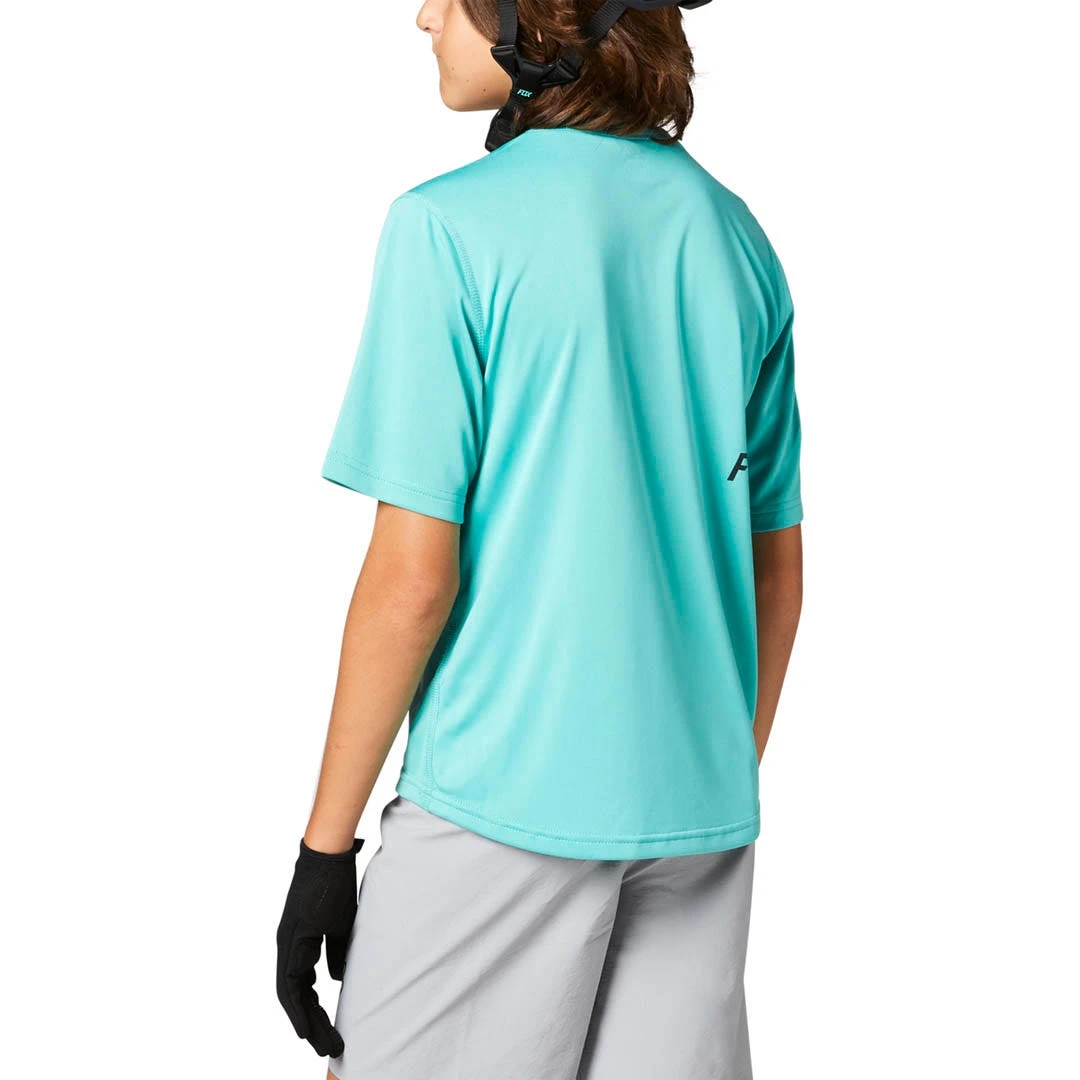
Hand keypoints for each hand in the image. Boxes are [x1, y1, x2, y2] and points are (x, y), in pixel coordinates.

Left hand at [276, 837, 363, 1056]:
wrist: (328, 853)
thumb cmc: (335, 882)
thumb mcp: (341, 923)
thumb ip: (337, 951)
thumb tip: (338, 977)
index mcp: (298, 942)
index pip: (301, 986)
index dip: (310, 1012)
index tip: (324, 1034)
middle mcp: (287, 945)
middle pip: (295, 995)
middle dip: (311, 1024)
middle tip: (327, 1048)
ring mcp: (287, 941)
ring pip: (290, 993)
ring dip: (305, 1021)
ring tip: (320, 1044)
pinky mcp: (292, 936)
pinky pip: (290, 980)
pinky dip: (296, 1006)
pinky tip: (305, 1025)